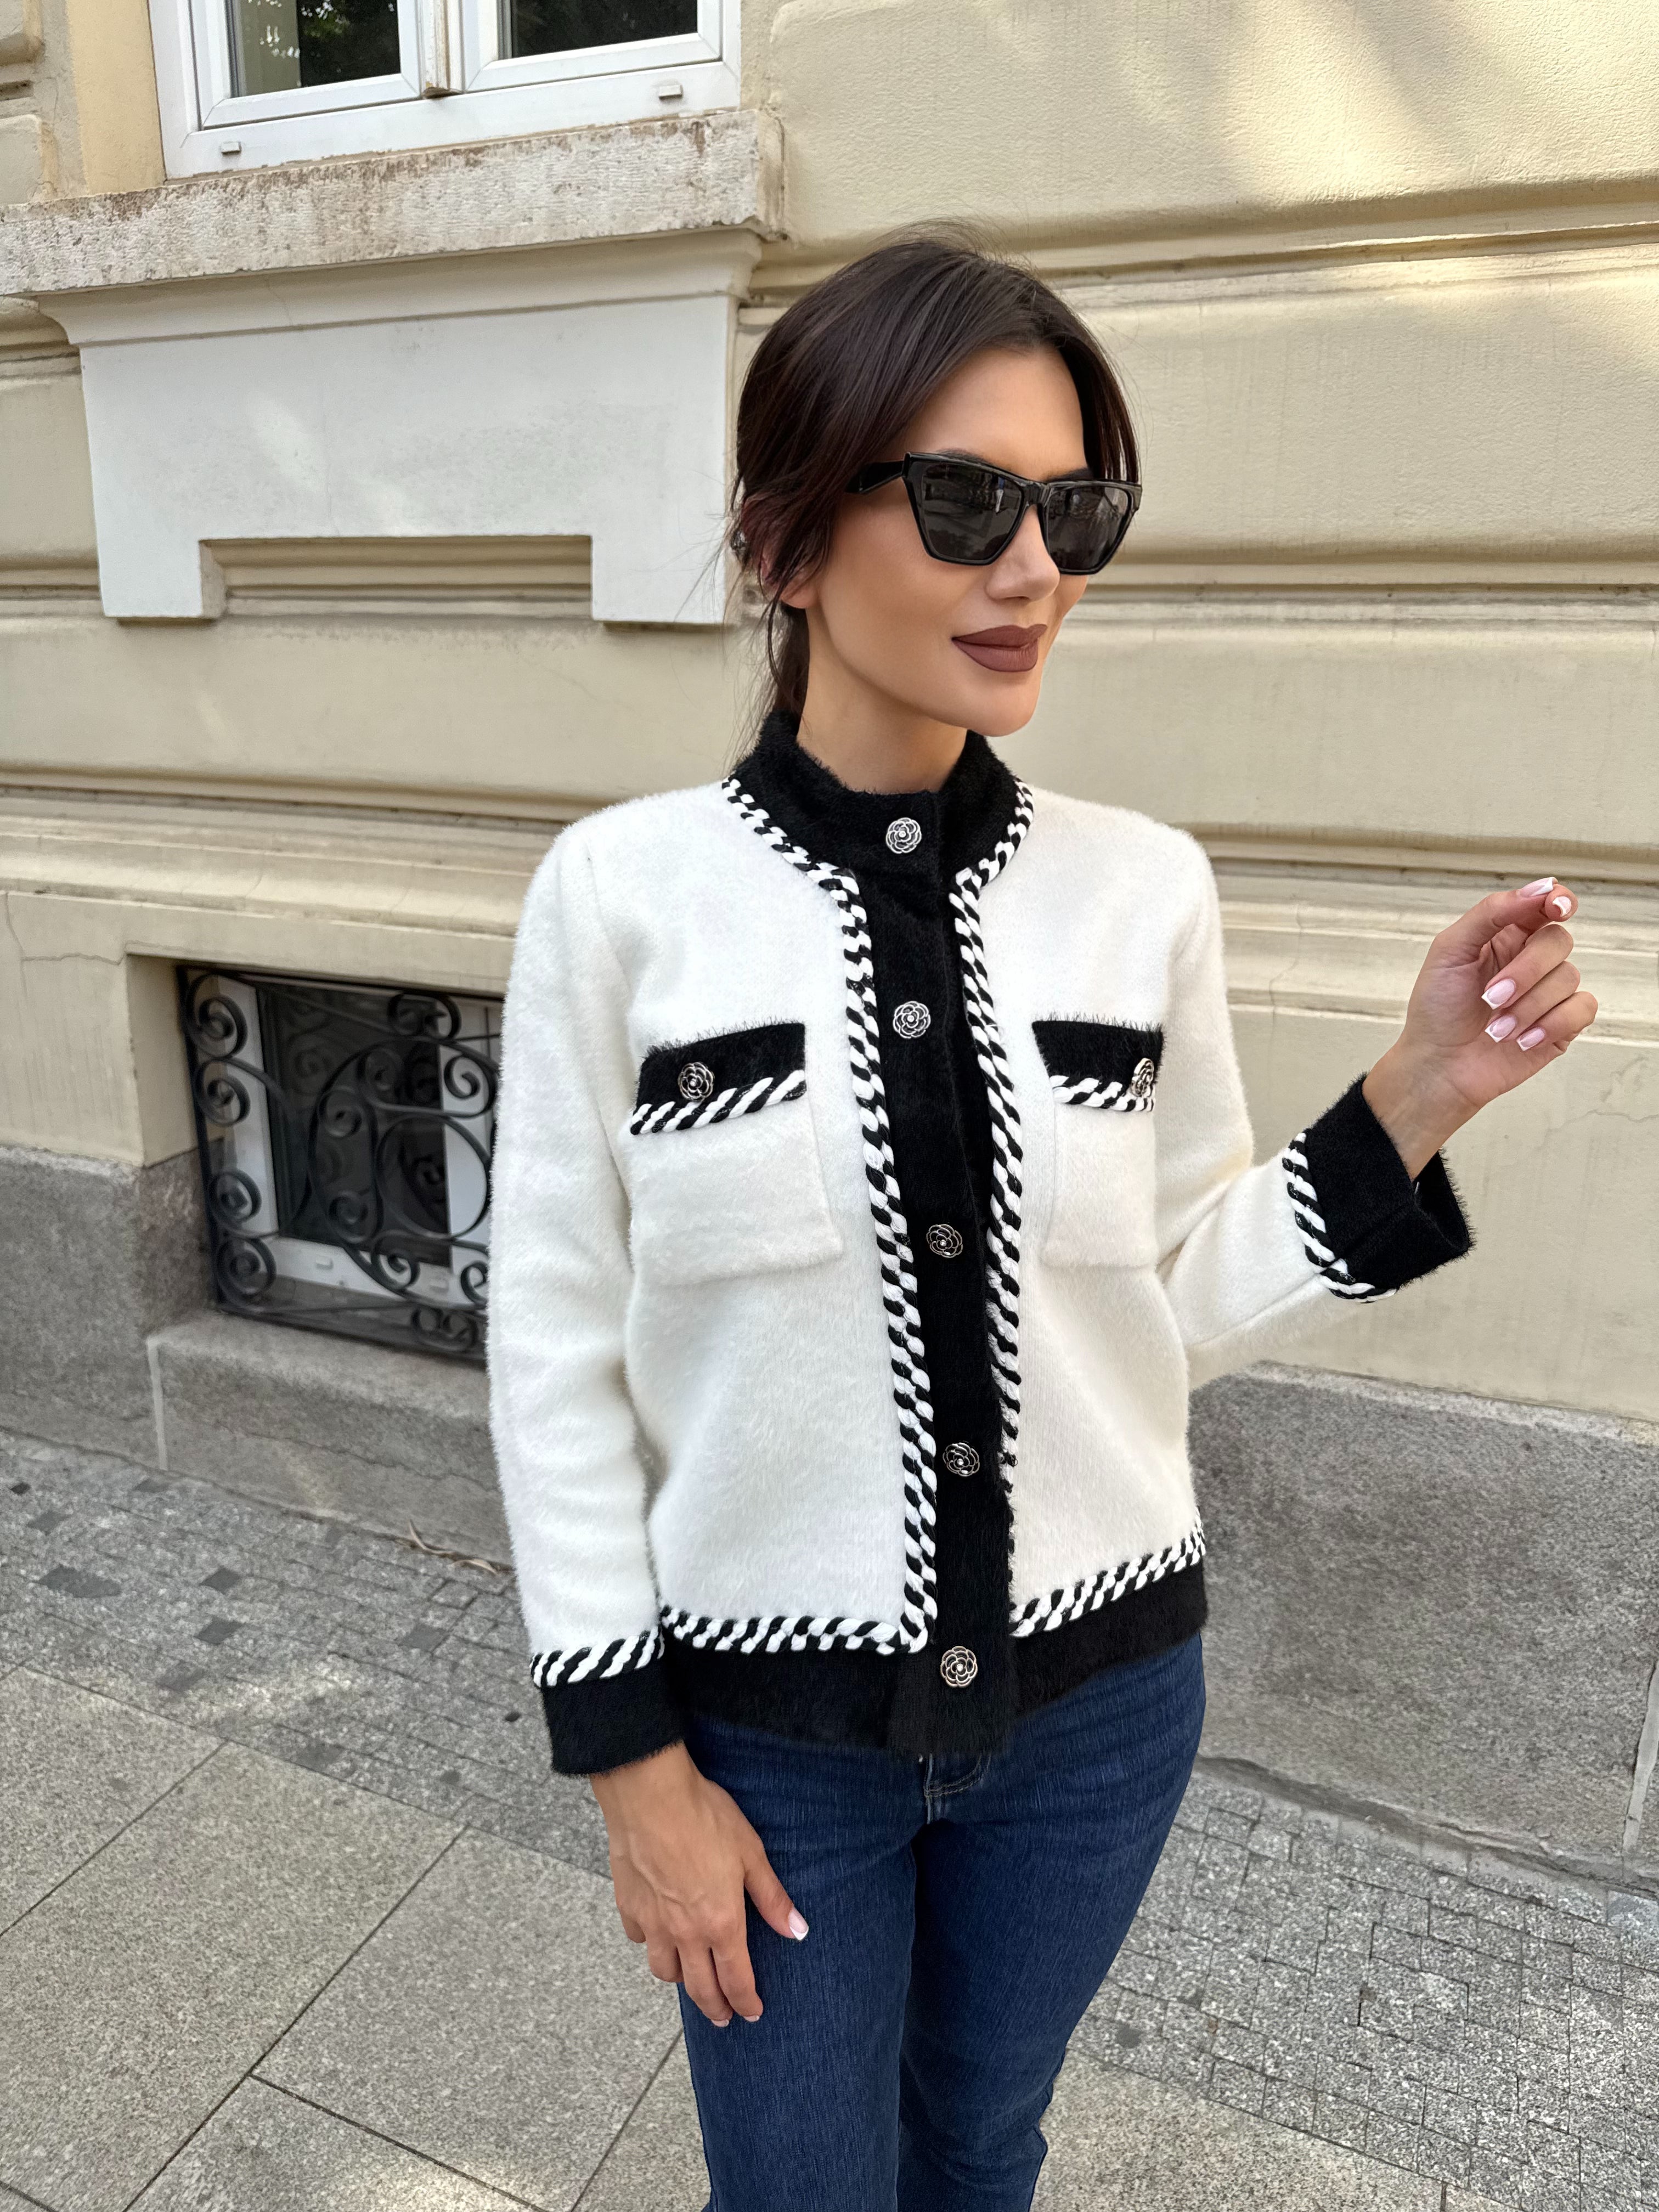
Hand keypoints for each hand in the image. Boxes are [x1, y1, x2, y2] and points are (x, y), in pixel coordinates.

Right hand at [590, 1740, 807, 2026]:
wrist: (650, 1795)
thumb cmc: (704, 1818)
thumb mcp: (751, 1853)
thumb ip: (772, 1898)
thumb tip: (798, 1931)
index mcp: (721, 1922)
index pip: (736, 1979)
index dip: (746, 2002)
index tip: (752, 2014)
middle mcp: (685, 1932)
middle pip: (700, 1988)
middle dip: (715, 2008)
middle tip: (723, 2019)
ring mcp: (653, 1923)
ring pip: (664, 1971)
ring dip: (682, 1981)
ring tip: (691, 1978)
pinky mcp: (628, 1906)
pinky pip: (640, 1940)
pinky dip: (652, 1945)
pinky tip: (658, 1935)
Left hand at [1362, 877, 1597, 1178]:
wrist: (1438, 1067)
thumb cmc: (1437, 1009)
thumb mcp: (1449, 951)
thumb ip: (1491, 912)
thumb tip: (1538, 889)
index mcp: (1506, 935)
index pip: (1545, 905)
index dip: (1558, 900)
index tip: (1557, 907)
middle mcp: (1531, 959)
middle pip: (1558, 941)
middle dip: (1525, 970)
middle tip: (1490, 997)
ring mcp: (1549, 992)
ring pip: (1568, 978)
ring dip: (1528, 1006)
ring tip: (1496, 1028)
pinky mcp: (1561, 1024)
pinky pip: (1581, 1009)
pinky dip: (1551, 1024)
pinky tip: (1522, 1040)